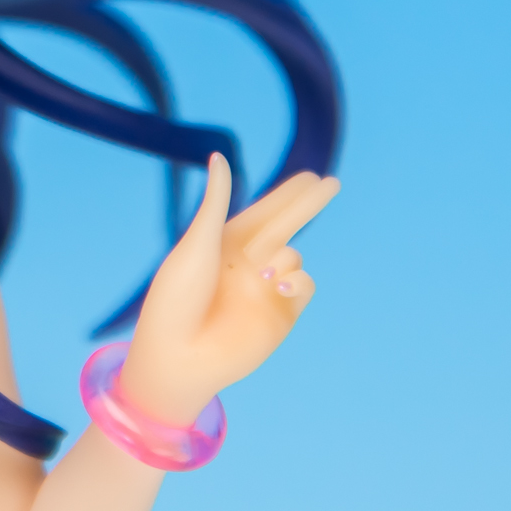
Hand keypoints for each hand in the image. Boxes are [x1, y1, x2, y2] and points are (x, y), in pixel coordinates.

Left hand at [118, 154, 340, 424]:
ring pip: (295, 254)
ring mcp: (266, 288)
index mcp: (223, 244)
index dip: (286, 195)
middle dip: (307, 205)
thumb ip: (216, 203)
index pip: (263, 212)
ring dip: (284, 256)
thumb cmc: (178, 298)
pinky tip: (277, 285)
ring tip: (261, 272)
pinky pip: (306, 284)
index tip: (309, 177)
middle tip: (332, 183)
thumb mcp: (199, 244)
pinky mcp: (282, 313)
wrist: (181, 355)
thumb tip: (219, 156)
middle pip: (287, 226)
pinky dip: (297, 279)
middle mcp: (247, 264)